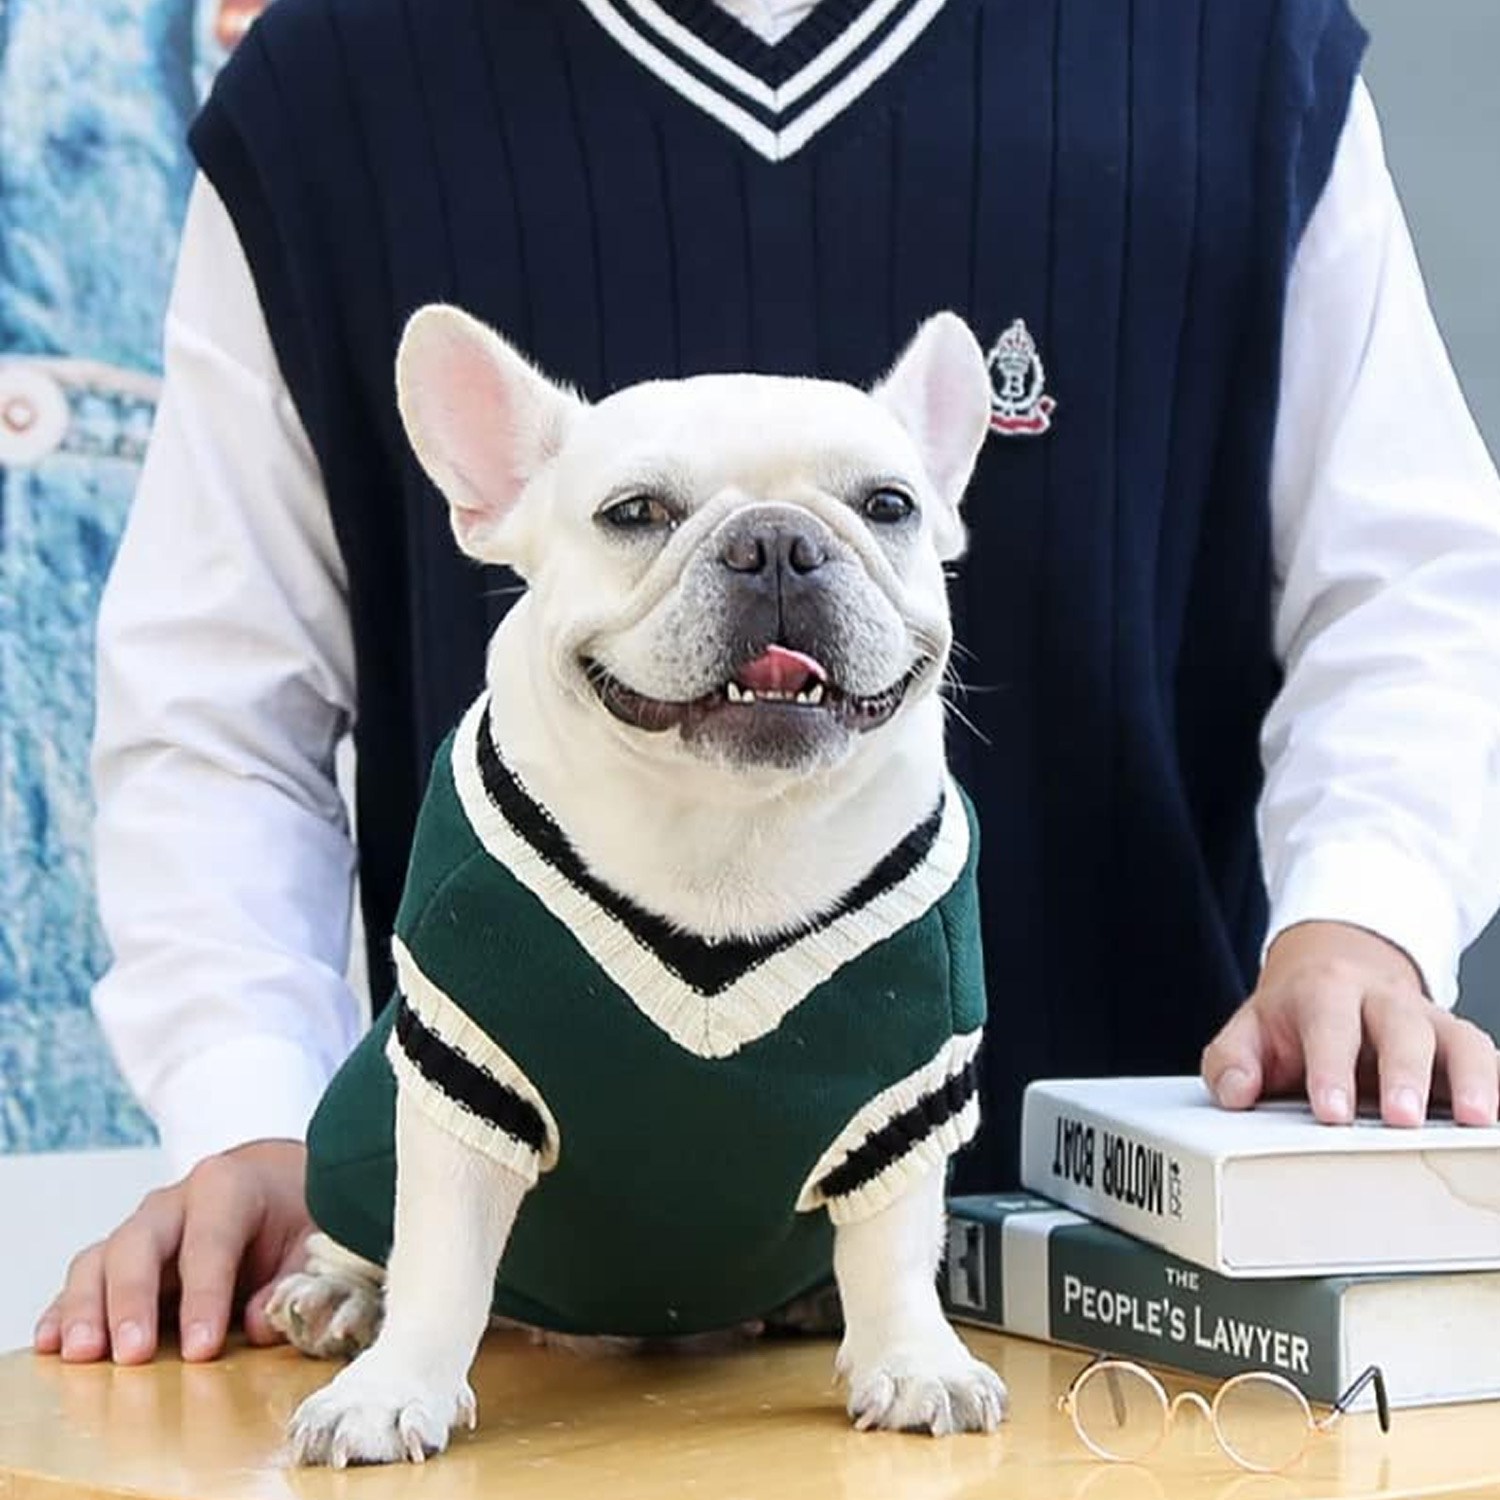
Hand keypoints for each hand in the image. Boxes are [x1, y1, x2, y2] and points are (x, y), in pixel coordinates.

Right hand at [33, 1139, 312, 1363]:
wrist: (276, 1181)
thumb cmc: (297, 1211)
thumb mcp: (314, 1238)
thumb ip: (294, 1279)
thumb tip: (259, 1325)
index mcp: (228, 1187)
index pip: (210, 1241)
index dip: (205, 1296)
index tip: (202, 1349)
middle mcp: (175, 1203)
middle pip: (139, 1244)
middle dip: (132, 1301)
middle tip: (132, 1355)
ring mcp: (142, 1228)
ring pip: (99, 1260)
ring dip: (85, 1309)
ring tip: (82, 1355)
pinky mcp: (121, 1257)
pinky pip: (84, 1279)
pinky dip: (64, 1311)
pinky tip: (52, 1343)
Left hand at [1202, 920, 1499, 1127]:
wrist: (1332, 978)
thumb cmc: (1290, 1020)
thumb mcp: (1248, 1032)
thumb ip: (1231, 1061)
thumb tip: (1236, 1091)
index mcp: (1324, 991)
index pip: (1328, 1024)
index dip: (1330, 1068)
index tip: (1331, 1113)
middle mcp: (1381, 1000)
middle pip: (1400, 1027)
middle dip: (1403, 1073)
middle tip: (1402, 1119)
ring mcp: (1427, 1019)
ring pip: (1456, 1038)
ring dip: (1469, 1078)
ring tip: (1475, 1120)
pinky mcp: (1458, 1043)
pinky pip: (1484, 1057)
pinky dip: (1494, 1084)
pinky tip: (1493, 1120)